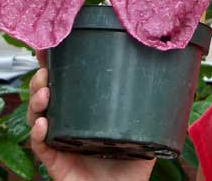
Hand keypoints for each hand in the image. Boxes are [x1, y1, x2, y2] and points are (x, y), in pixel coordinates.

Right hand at [27, 50, 155, 180]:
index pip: (69, 82)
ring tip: (45, 92)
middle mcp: (70, 122)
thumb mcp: (146, 128)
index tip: (51, 47)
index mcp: (88, 110)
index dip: (57, 64)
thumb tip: (174, 77)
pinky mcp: (57, 162)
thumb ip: (153, 105)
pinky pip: (41, 147)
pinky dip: (38, 134)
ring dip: (37, 101)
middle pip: (47, 94)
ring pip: (37, 116)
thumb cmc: (133, 164)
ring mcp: (61, 141)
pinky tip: (43, 124)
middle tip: (45, 70)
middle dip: (41, 78)